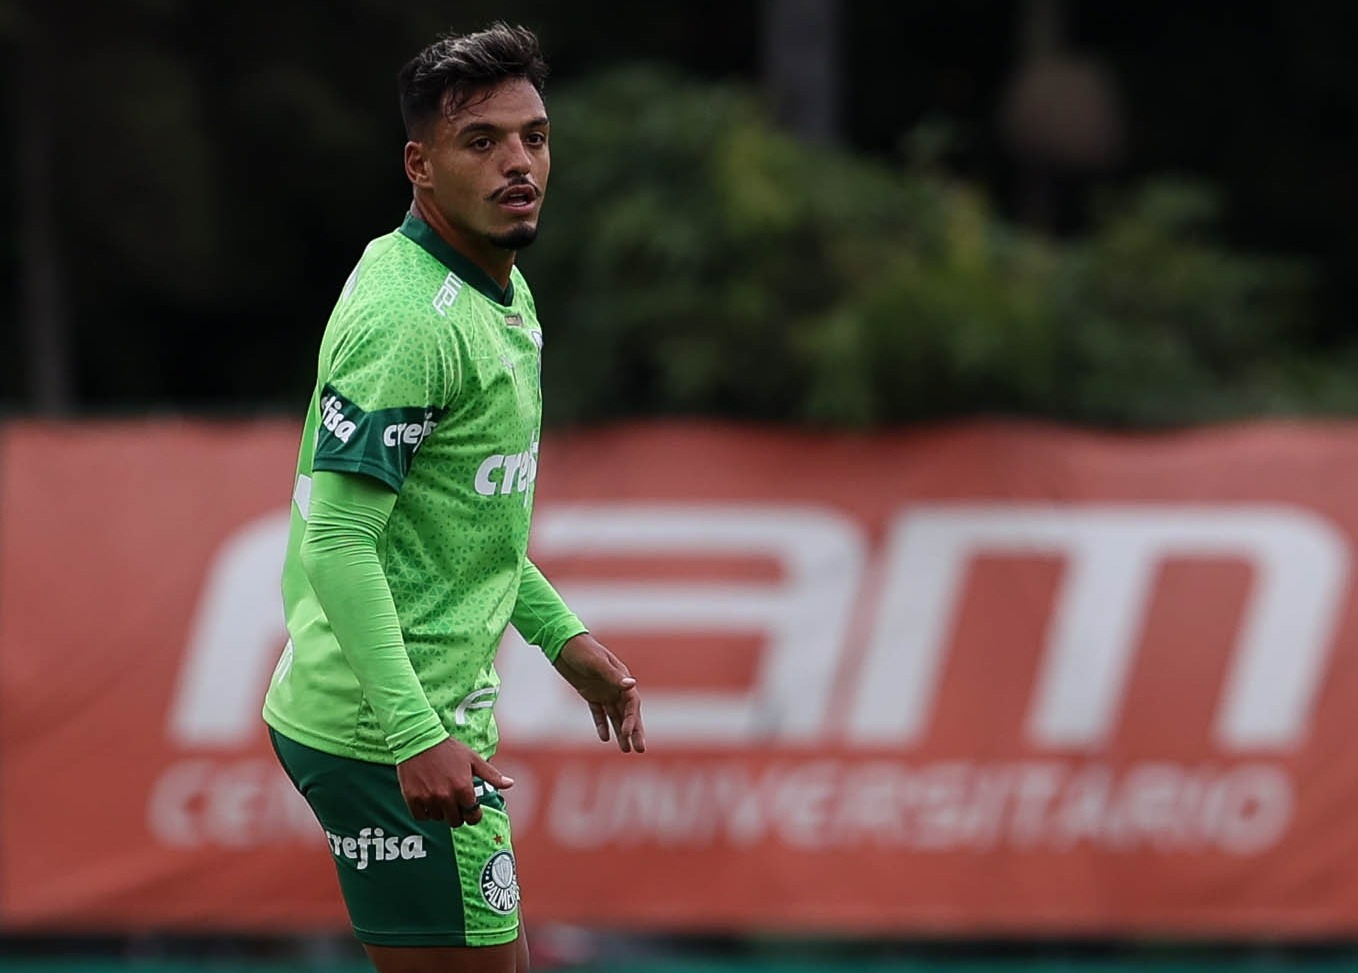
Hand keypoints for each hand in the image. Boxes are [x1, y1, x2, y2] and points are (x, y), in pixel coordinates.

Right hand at [396, 737, 513, 826]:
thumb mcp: (473, 759)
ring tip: (440, 795)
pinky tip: (428, 799)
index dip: (473, 814)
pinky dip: (425, 812)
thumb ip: (492, 775)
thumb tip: (510, 784)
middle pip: (455, 821)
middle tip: (455, 803)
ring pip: (438, 818)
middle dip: (458, 814)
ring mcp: (428, 798)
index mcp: (463, 788)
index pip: (472, 816)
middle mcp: (446, 796)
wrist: (420, 740)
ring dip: (441, 811)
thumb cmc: (449, 749)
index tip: (471, 810)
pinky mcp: (412, 798)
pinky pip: (421, 816)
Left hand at [554, 633, 645, 752]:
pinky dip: (602, 725)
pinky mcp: (589, 694)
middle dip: (634, 731)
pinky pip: (598, 712)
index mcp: (621, 678)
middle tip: (640, 750)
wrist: (562, 643)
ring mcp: (603, 691)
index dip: (632, 720)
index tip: (628, 734)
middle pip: (628, 713)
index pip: (631, 704)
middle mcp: (615, 686)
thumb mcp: (596, 662)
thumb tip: (632, 685)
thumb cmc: (582, 649)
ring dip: (620, 732)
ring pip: (614, 716)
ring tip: (625, 750)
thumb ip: (613, 676)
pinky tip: (605, 738)